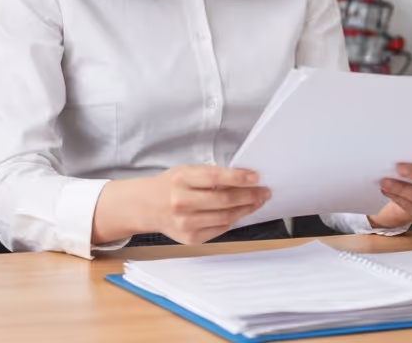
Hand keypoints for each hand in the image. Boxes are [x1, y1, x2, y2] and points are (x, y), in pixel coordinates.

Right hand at [144, 165, 271, 244]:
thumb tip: (244, 178)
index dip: (238, 178)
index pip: (215, 177)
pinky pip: (219, 229)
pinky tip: (240, 213)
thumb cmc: (170, 186)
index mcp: (181, 179)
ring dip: (246, 209)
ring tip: (257, 202)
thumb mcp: (186, 172)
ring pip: (225, 217)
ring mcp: (185, 223)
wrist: (146, 207)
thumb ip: (210, 175)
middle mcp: (181, 202)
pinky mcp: (190, 238)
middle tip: (264, 192)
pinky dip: (232, 220)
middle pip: (224, 200)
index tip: (256, 177)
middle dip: (249, 196)